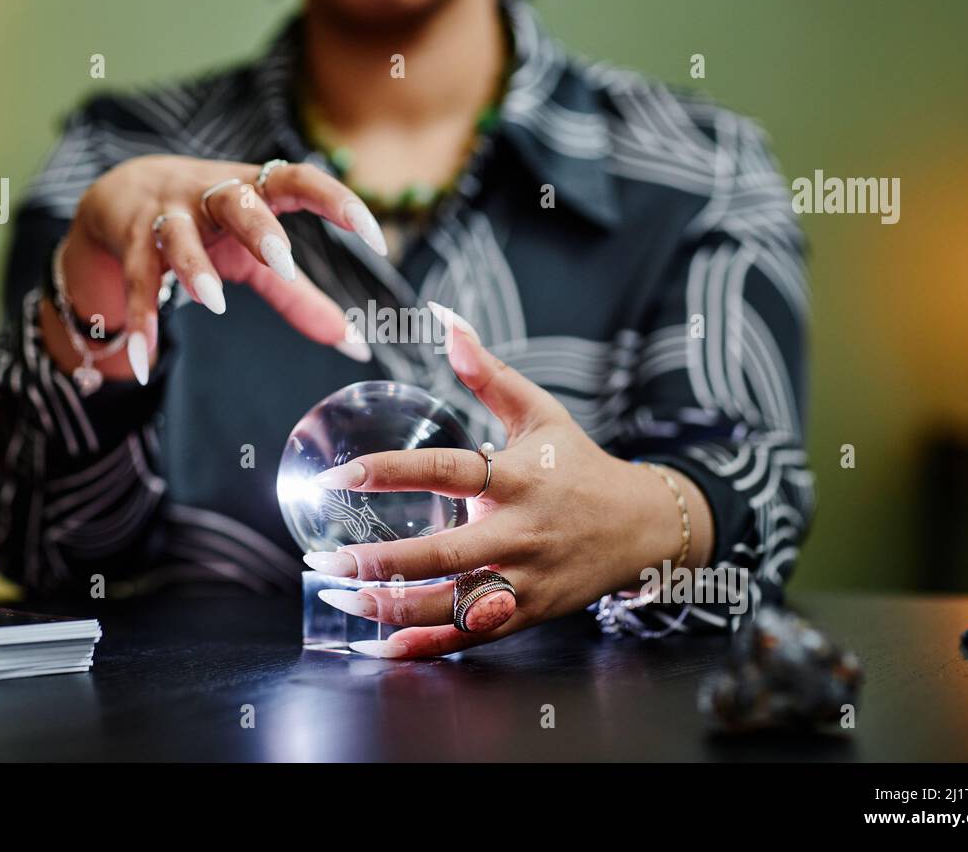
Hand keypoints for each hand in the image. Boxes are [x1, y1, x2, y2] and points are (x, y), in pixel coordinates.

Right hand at [47, 155, 386, 382]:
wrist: (122, 192)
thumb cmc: (208, 225)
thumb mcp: (255, 254)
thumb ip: (301, 296)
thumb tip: (356, 346)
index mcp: (254, 189)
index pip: (302, 181)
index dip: (339, 203)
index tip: (376, 238)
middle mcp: (210, 195)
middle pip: (237, 200)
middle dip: (259, 228)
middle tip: (283, 263)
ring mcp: (167, 215)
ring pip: (178, 236)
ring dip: (195, 268)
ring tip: (213, 303)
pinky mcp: (131, 243)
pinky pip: (137, 281)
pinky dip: (140, 318)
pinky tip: (144, 360)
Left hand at [303, 303, 714, 657]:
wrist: (643, 527)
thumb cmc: (580, 466)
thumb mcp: (540, 413)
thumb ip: (488, 373)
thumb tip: (446, 321)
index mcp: (518, 478)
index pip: (447, 473)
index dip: (390, 473)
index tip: (339, 477)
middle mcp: (521, 533)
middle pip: (444, 554)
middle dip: (380, 561)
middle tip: (323, 559)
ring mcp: (525, 580)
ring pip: (453, 605)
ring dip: (391, 608)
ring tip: (339, 596)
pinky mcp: (527, 614)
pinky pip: (471, 637)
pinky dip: (425, 646)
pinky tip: (379, 645)